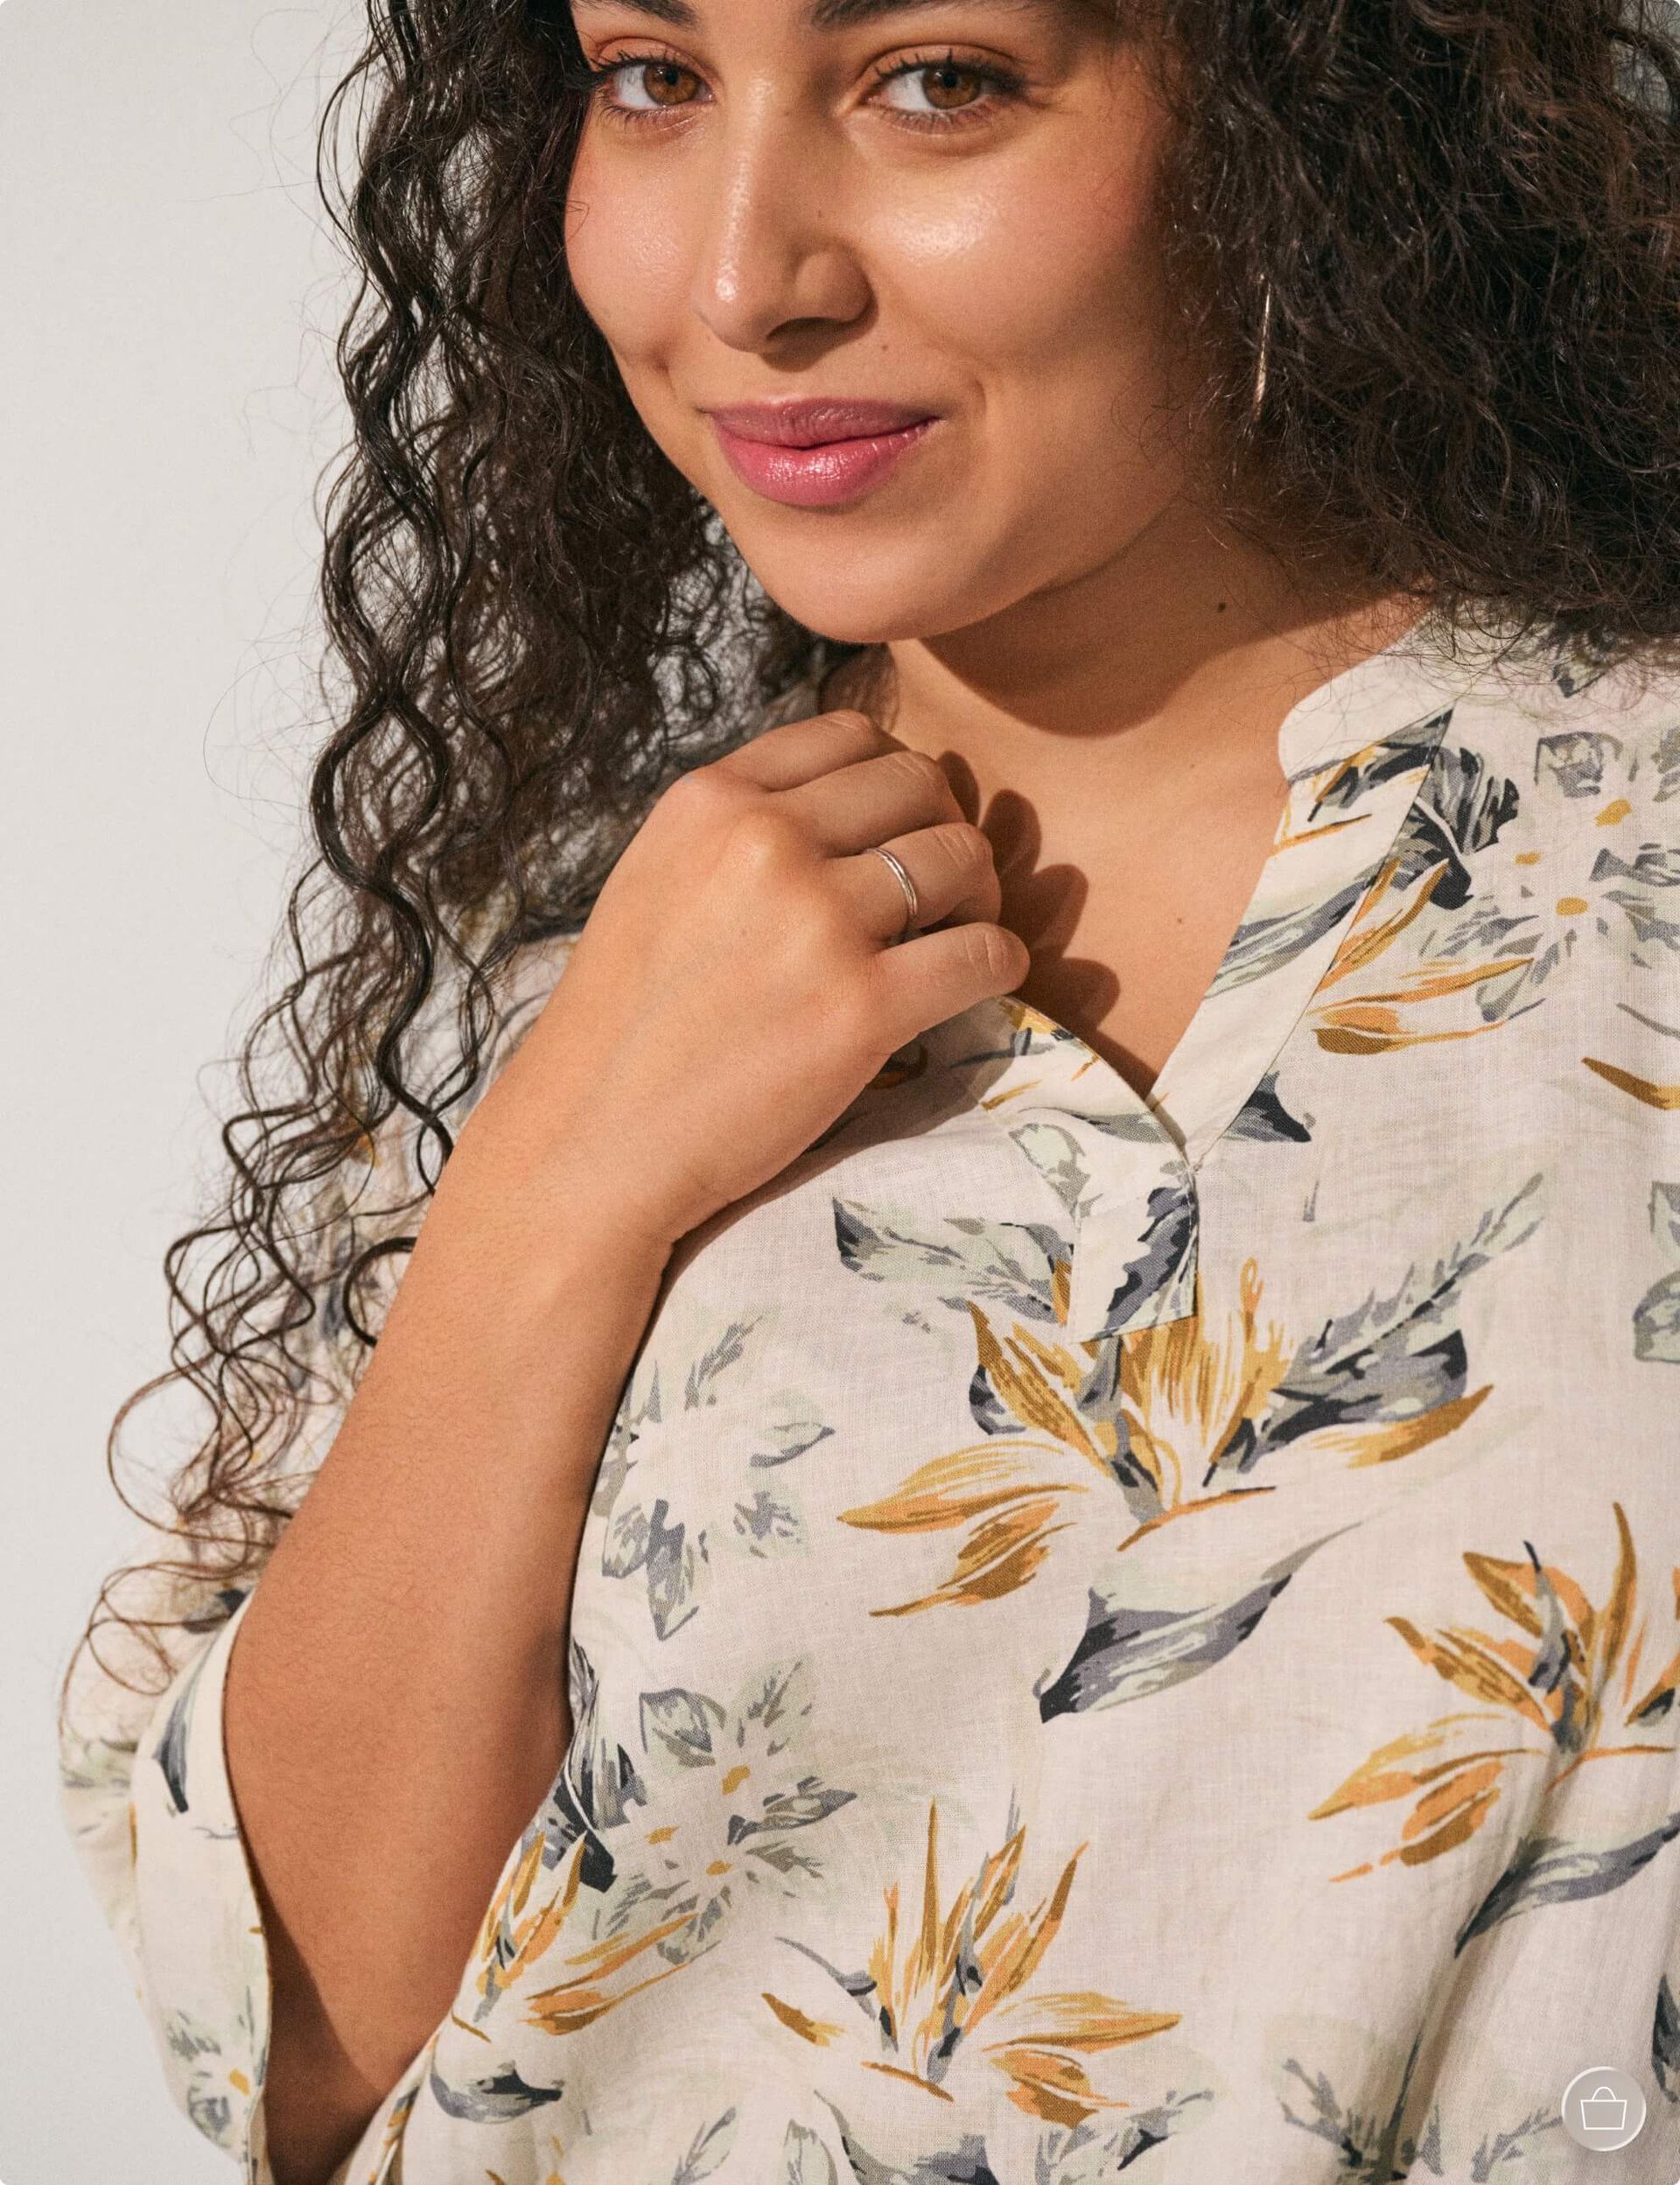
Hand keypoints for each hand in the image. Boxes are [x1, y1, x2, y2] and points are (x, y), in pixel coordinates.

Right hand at [469, 707, 1029, 1247]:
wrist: (593, 1141)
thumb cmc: (624, 1022)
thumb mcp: (658, 876)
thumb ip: (740, 827)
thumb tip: (849, 796)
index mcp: (711, 800)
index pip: (853, 735)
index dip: (896, 778)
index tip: (898, 828)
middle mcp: (765, 842)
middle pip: (922, 784)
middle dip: (946, 829)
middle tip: (942, 890)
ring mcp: (817, 922)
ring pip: (963, 860)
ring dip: (979, 895)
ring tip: (955, 936)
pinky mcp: (861, 1007)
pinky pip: (984, 953)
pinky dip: (999, 964)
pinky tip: (979, 983)